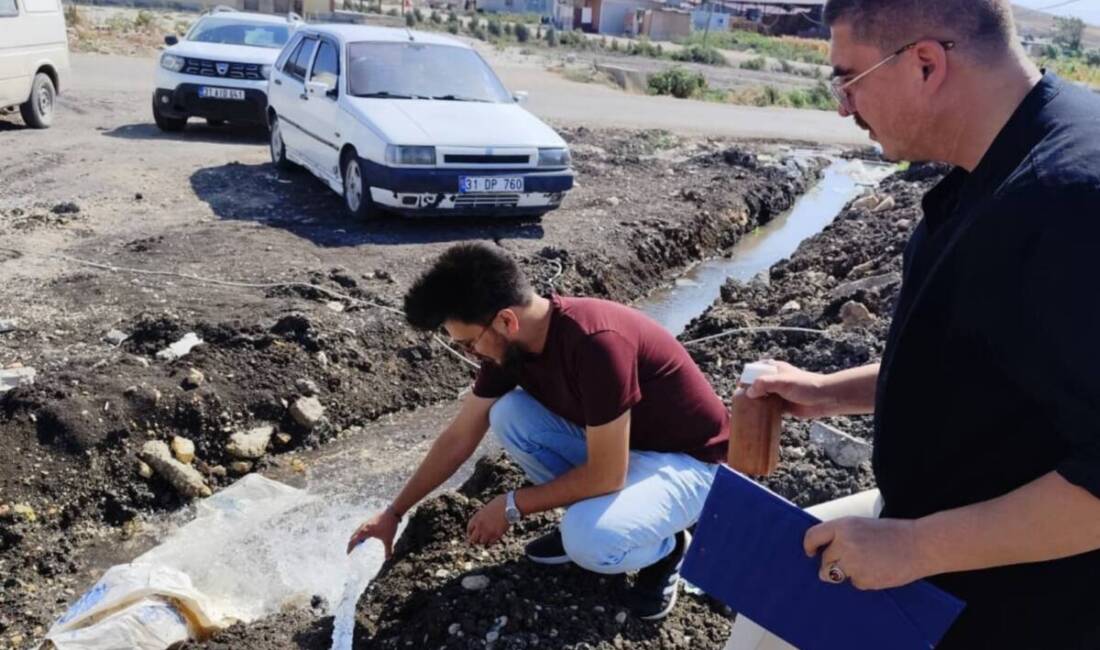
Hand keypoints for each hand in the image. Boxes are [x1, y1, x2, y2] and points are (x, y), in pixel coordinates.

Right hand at [346, 508, 399, 556]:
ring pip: (357, 531)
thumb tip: (388, 559)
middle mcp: (363, 526)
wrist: (393, 512)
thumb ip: (388, 550)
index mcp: (365, 532)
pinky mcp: (370, 520)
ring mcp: (366, 522)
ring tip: (357, 544)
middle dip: (351, 543)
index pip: (353, 541)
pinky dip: (360, 533)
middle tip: (350, 550)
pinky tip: (365, 536)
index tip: (348, 553)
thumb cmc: (389, 525)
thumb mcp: (388, 539)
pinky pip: (361, 528)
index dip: (350, 548)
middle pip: (353, 536)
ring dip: (355, 538)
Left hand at [467, 494, 508, 545]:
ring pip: (482, 542)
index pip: (469, 529)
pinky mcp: (496, 535)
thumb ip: (482, 516)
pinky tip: (493, 537)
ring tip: (487, 538)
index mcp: (477, 517)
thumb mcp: (487, 508)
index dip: (470, 533)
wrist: (510, 506)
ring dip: (484, 540)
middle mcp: (480, 526)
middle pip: (473, 539)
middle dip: (475, 539)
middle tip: (478, 539)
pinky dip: (491, 541)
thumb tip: (483, 522)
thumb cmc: (500, 503)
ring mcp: (488, 531)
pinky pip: (491, 542)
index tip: (471, 534)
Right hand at [745, 360, 834, 418]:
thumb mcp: (783, 381)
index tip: (738, 388)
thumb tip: (748, 392)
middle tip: (739, 403)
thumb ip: (764, 384)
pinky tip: (756, 419)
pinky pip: (768, 409)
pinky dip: (762, 413)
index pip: (753, 371)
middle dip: (747, 393)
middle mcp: (774, 380)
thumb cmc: (805, 386)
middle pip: (755, 385)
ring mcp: (778, 393)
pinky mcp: (783, 406)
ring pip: (761, 398)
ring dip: (754, 404)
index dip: (744, 378)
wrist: (825, 399)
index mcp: (773, 369)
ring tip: (745, 412)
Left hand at [804, 516, 930, 589]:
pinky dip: (863, 580)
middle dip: (834, 563)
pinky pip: (854, 583)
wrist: (920, 545)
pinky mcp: (863, 579)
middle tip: (855, 559)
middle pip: (825, 560)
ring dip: (847, 573)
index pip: (813, 536)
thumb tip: (822, 553)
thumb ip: (842, 536)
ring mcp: (852, 563)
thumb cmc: (893, 534)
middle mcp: (844, 543)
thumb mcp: (862, 525)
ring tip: (868, 563)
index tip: (811, 553)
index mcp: (843, 526)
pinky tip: (878, 570)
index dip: (809, 546)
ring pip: (836, 574)